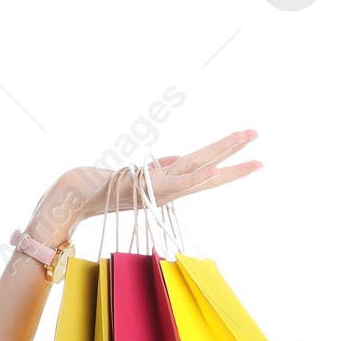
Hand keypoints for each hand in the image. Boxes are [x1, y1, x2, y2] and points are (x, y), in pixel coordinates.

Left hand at [29, 129, 262, 240]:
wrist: (78, 195)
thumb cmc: (104, 185)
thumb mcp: (137, 174)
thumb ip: (158, 168)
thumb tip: (174, 158)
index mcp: (168, 184)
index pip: (204, 169)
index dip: (226, 160)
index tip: (250, 150)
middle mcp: (168, 188)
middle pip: (209, 169)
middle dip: (234, 157)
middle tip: (261, 145)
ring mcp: (160, 189)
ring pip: (199, 170)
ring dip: (224, 157)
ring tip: (248, 145)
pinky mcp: (147, 188)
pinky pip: (178, 183)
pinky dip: (197, 178)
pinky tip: (214, 169)